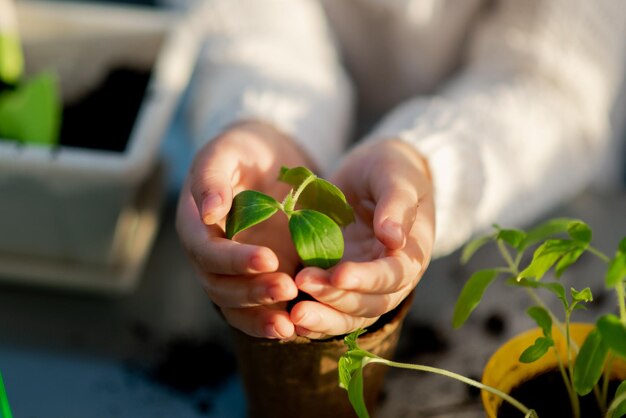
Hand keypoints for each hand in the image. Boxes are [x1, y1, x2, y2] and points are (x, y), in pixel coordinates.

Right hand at [176, 121, 311, 338]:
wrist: (265, 160)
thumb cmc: (241, 151)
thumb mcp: (225, 151)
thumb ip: (212, 178)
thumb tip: (208, 212)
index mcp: (195, 226)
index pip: (206, 252)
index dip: (233, 261)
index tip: (268, 259)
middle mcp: (209, 255)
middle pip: (219, 287)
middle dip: (252, 292)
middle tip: (288, 287)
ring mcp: (231, 271)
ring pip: (235, 306)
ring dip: (260, 316)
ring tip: (290, 324)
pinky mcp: (254, 279)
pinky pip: (255, 310)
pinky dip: (270, 322)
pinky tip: (293, 329)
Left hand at [290, 140, 434, 338]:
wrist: (371, 173)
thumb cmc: (390, 169)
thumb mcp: (397, 176)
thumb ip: (398, 204)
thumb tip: (393, 238)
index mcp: (411, 253)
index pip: (393, 276)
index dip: (366, 279)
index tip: (339, 274)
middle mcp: (389, 277)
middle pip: (369, 304)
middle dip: (337, 300)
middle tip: (303, 284)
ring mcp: (362, 283)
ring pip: (348, 315)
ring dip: (323, 318)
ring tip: (293, 314)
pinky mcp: (337, 282)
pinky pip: (328, 309)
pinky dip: (312, 318)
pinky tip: (287, 319)